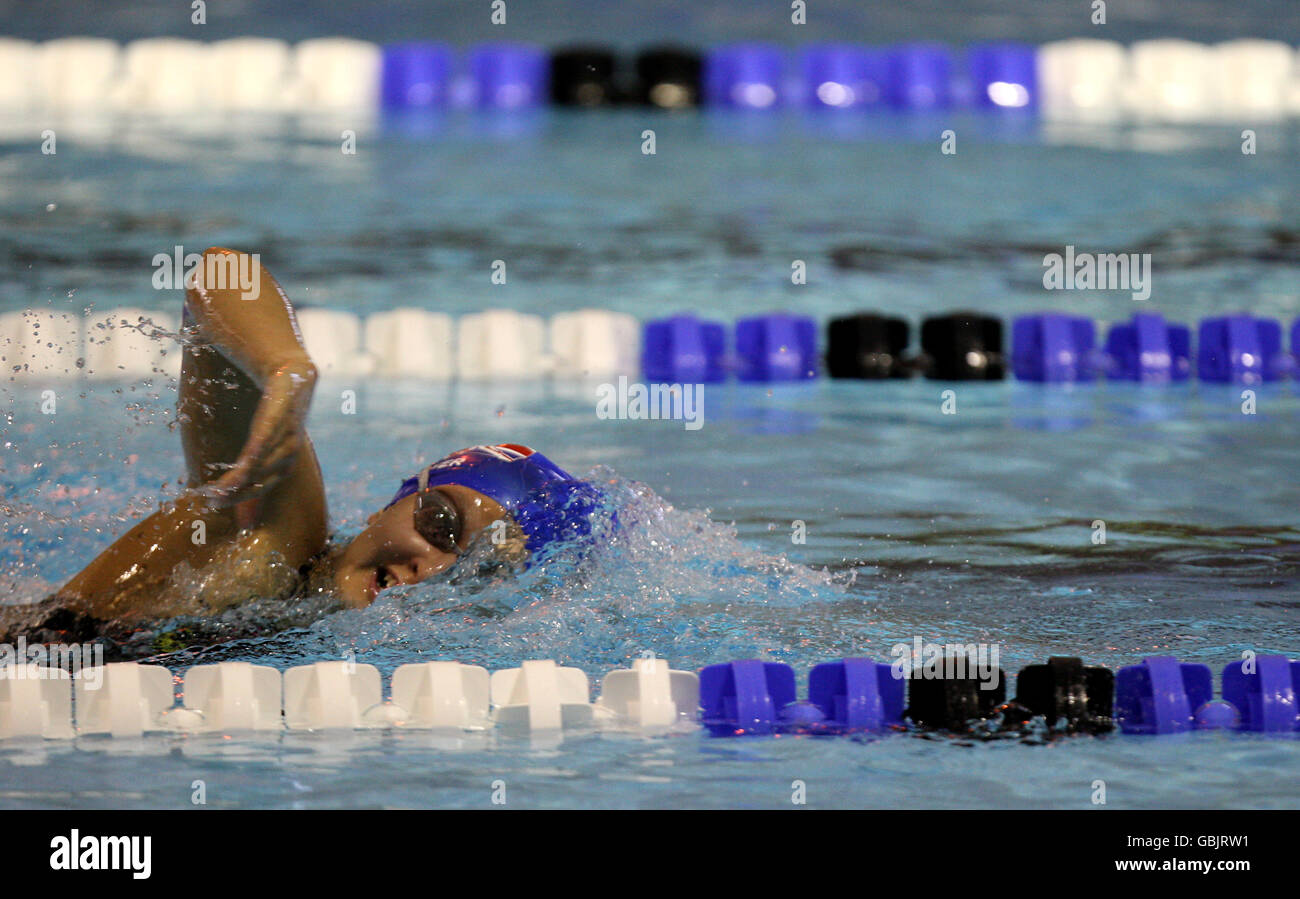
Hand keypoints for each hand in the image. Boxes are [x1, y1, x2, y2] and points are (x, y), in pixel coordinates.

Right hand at [192, 360, 315, 510]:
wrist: (292, 369)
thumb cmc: (274, 407)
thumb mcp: (260, 437)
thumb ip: (247, 464)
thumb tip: (231, 490)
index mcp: (285, 456)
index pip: (264, 485)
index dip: (243, 498)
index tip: (215, 505)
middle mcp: (290, 447)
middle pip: (263, 477)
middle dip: (238, 493)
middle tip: (211, 501)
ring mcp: (287, 429)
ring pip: (264, 461)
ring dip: (241, 479)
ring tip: (216, 491)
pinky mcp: (280, 409)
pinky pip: (267, 435)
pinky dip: (255, 453)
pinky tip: (241, 466)